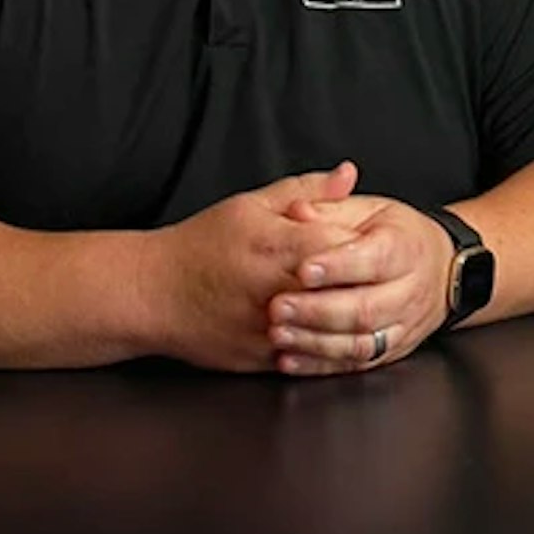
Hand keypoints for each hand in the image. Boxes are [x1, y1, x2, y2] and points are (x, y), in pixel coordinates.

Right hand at [137, 162, 363, 371]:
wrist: (153, 294)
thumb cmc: (201, 244)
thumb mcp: (251, 204)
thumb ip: (306, 190)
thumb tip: (349, 174)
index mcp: (280, 246)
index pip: (347, 245)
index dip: (366, 244)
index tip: (376, 242)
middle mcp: (278, 290)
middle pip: (346, 290)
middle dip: (366, 283)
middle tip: (380, 277)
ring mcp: (271, 329)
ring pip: (332, 331)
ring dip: (350, 320)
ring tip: (362, 305)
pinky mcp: (263, 359)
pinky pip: (309, 357)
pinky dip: (326, 348)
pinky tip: (337, 336)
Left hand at [265, 196, 451, 376]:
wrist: (444, 271)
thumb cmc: (399, 236)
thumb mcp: (371, 210)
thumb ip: (332, 210)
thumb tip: (298, 212)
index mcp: (404, 248)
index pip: (374, 259)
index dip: (338, 266)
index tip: (303, 269)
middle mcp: (408, 291)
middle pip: (365, 308)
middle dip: (318, 311)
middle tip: (278, 307)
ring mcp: (402, 326)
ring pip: (361, 343)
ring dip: (315, 343)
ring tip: (279, 334)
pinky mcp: (390, 352)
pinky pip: (356, 365)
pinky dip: (320, 366)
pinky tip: (291, 360)